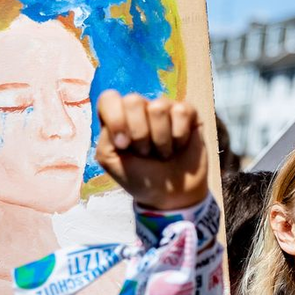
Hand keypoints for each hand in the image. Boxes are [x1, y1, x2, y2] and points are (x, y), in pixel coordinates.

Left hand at [95, 94, 208, 210]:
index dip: (115, 119)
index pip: (108, 98)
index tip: (123, 144)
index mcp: (117, 117)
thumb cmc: (140, 178)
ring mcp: (165, 109)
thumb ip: (106, 137)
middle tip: (145, 152)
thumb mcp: (111, 161)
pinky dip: (179, 136)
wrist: (171, 196)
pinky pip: (182, 111)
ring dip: (161, 139)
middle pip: (133, 100)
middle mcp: (140, 109)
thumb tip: (122, 121)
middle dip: (139, 134)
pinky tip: (179, 146)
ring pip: (158, 107)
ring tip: (163, 152)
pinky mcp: (188, 113)